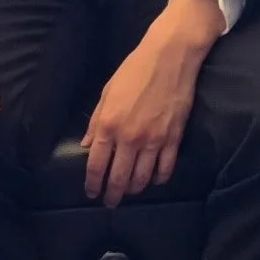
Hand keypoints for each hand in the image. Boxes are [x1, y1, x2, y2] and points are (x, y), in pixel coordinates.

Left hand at [82, 0, 227, 207]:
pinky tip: (154, 180)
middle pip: (118, 177)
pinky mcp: (174, 138)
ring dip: (134, 189)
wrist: (170, 57)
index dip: (92, 184)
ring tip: (130, 192)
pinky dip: (158, 178)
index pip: (96, 165)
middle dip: (112, 194)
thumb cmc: (135, 70)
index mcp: (108, 125)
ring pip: (142, 177)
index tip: (92, 193)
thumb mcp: (107, 92)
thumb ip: (96, 121)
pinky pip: (165, 168)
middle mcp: (129, 137)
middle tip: (110, 202)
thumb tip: (86, 144)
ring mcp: (153, 140)